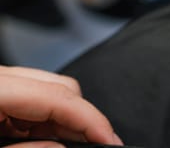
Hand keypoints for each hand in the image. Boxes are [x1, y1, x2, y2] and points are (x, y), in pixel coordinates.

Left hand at [0, 66, 121, 146]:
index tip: (110, 139)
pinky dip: (47, 121)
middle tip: (96, 146)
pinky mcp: (2, 93)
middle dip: (83, 118)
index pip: (59, 95)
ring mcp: (3, 82)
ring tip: (73, 145)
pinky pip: (36, 101)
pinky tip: (47, 139)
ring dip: (65, 121)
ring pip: (53, 92)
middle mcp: (2, 77)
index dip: (91, 118)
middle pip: (62, 88)